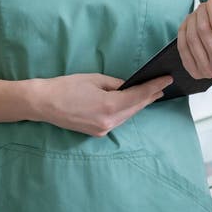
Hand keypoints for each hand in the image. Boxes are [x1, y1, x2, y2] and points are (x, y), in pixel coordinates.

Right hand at [30, 72, 174, 137]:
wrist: (44, 104)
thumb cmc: (66, 87)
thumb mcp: (94, 79)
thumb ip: (116, 84)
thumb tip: (129, 86)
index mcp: (109, 106)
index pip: (139, 96)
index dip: (154, 87)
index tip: (167, 79)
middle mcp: (109, 122)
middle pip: (136, 108)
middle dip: (150, 96)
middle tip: (163, 86)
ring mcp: (103, 129)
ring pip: (127, 116)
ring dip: (139, 105)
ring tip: (151, 94)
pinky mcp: (97, 132)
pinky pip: (118, 120)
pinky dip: (126, 111)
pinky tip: (131, 103)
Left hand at [177, 0, 211, 79]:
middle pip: (203, 29)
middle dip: (202, 11)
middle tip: (204, 5)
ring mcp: (207, 70)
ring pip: (191, 36)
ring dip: (191, 18)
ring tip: (197, 13)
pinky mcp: (194, 72)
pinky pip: (182, 46)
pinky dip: (183, 30)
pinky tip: (189, 23)